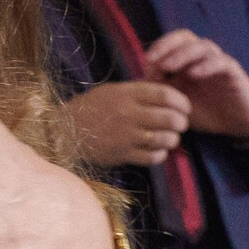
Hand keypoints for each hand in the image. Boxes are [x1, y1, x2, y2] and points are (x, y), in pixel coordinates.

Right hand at [63, 81, 190, 165]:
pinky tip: (157, 151)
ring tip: (170, 138)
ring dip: (173, 139)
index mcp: (125, 94)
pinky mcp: (122, 154)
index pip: (164, 94)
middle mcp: (128, 114)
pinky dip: (160, 155)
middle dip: (181, 122)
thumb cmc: (90, 108)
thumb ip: (137, 92)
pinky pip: (153, 157)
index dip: (181, 101)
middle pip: (169, 118)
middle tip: (180, 124)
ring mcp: (126, 135)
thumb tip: (166, 94)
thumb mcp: (111, 91)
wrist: (63, 131)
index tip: (185, 107)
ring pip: (165, 139)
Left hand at [143, 29, 248, 138]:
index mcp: (186, 61)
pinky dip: (206, 65)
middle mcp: (201, 57)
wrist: (236, 123)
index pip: (171, 42)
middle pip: (185, 37)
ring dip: (183, 54)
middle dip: (167, 45)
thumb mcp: (176, 103)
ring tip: (168, 66)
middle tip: (152, 59)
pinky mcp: (233, 72)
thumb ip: (160, 91)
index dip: (157, 48)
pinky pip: (221, 62)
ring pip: (202, 46)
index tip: (144, 64)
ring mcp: (218, 62)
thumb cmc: (204, 111)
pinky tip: (194, 74)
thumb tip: (137, 83)